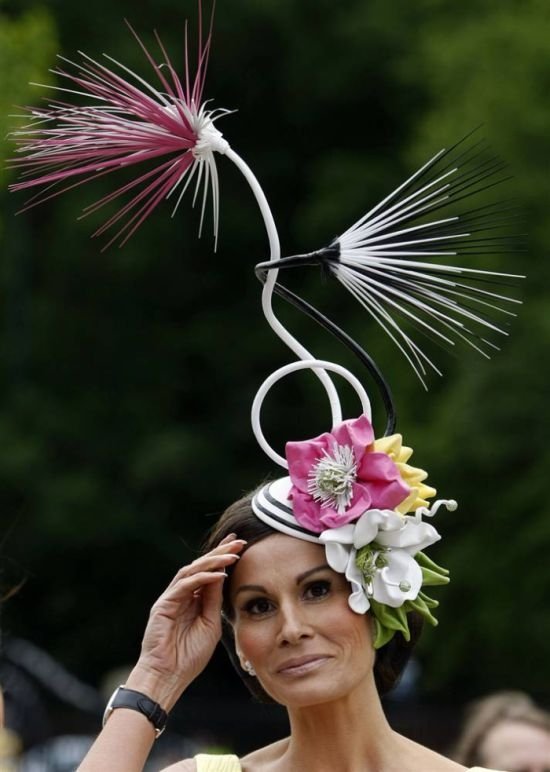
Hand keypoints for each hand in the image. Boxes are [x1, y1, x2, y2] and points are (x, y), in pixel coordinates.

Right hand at [125, 534, 244, 710]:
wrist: (168, 677)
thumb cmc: (189, 657)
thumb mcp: (210, 625)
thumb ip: (214, 601)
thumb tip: (223, 575)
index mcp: (192, 600)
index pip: (208, 573)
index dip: (222, 557)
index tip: (239, 545)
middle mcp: (181, 595)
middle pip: (200, 566)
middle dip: (219, 552)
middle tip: (238, 541)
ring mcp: (171, 598)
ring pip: (191, 571)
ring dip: (212, 561)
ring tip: (231, 554)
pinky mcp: (163, 605)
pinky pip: (183, 586)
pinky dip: (201, 578)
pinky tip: (217, 574)